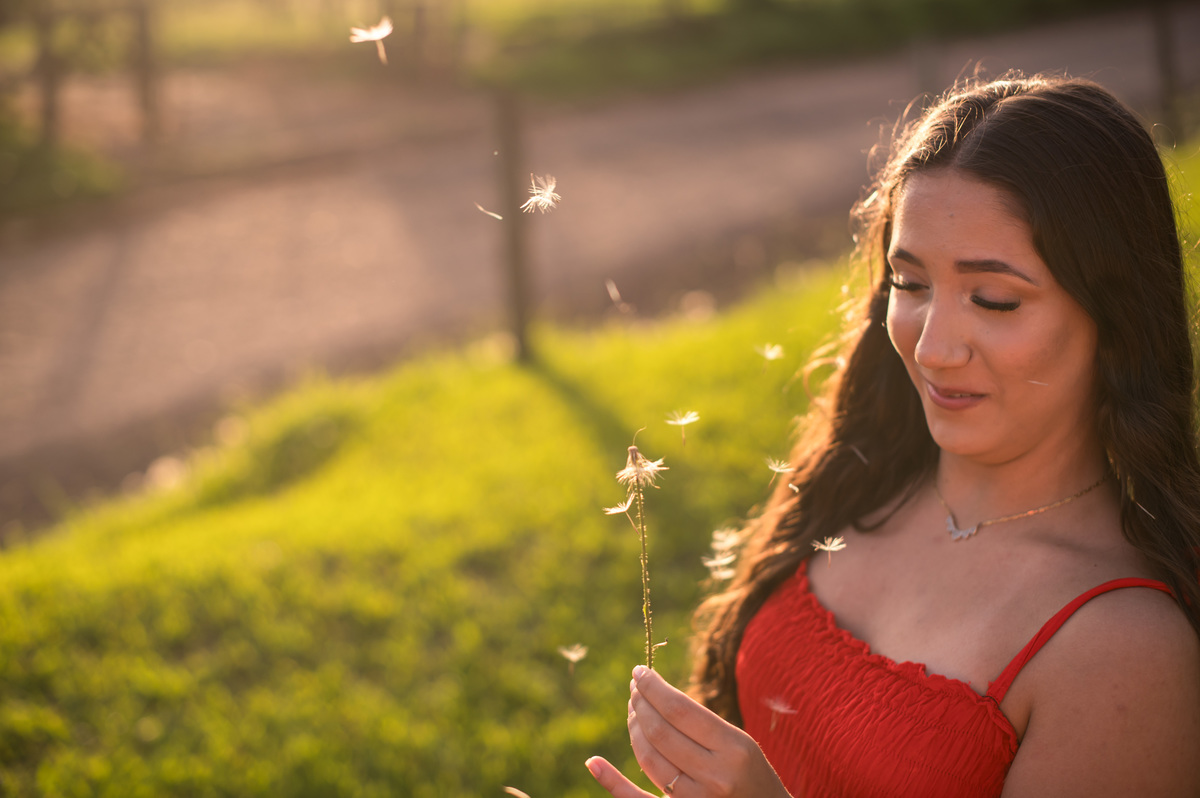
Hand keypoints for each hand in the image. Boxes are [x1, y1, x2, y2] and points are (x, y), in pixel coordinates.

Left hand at [585, 665, 791, 797]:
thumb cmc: (753, 778)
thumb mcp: (742, 745)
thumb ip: (704, 726)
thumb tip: (656, 696)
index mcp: (734, 748)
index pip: (679, 708)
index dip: (653, 687)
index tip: (639, 672)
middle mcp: (715, 775)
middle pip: (659, 730)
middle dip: (640, 703)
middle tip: (633, 688)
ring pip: (648, 758)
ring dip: (633, 729)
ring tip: (633, 711)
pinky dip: (612, 781)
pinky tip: (594, 763)